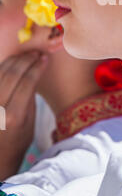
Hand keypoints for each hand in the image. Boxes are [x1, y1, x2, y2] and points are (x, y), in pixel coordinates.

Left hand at [0, 51, 47, 179]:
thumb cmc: (16, 141)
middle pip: (12, 73)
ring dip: (14, 60)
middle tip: (36, 53)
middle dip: (26, 60)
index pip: (27, 82)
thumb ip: (30, 97)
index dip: (37, 67)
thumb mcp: (30, 123)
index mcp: (13, 116)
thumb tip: (35, 71)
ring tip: (25, 56)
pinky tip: (12, 64)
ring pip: (0, 72)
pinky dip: (3, 68)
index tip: (44, 58)